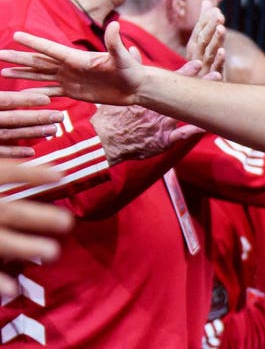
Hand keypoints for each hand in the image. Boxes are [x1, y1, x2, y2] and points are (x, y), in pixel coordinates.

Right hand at [0, 23, 146, 105]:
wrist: (137, 87)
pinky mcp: (75, 91)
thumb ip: (115, 43)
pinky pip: (51, 91)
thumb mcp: (123, 57)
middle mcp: (70, 66)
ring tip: (3, 72)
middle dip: (18, 57)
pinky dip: (37, 92)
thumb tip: (114, 25)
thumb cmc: (132, 71)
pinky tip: (24, 92)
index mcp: (77, 58)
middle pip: (39, 61)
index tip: (16, 35)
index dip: (34, 43)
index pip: (50, 49)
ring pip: (41, 75)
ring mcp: (71, 79)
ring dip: (22, 73)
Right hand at [0, 91, 62, 158]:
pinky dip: (14, 152)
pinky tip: (31, 152)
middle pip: (12, 118)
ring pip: (8, 134)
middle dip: (37, 117)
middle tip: (60, 116)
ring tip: (53, 130)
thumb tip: (3, 84)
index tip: (47, 99)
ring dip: (32, 132)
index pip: (6, 100)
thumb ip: (0, 99)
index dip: (26, 99)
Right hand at [0, 161, 73, 295]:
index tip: (60, 174)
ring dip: (24, 247)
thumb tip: (40, 164)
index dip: (29, 174)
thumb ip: (1, 170)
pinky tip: (13, 290)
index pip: (4, 173)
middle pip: (9, 211)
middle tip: (67, 222)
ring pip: (0, 240)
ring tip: (53, 253)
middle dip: (37, 217)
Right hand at [88, 60, 206, 163]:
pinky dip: (195, 130)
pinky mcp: (163, 140)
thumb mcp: (118, 93)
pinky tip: (208, 126)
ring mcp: (162, 124)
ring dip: (202, 105)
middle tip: (217, 74)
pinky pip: (182, 135)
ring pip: (186, 112)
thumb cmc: (111, 117)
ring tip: (220, 97)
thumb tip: (134, 49)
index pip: (170, 81)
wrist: (104, 141)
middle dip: (200, 84)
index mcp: (148, 97)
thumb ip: (129, 71)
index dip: (185, 72)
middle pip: (183, 95)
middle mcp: (158, 109)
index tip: (199, 63)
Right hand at [185, 1, 225, 76]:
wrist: (203, 97)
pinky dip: (218, 61)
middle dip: (210, 27)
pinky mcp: (213, 81)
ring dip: (215, 40)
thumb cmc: (205, 67)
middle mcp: (196, 59)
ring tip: (222, 28)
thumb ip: (205, 24)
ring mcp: (204, 70)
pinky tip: (223, 51)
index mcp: (194, 50)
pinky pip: (215, 70)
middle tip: (219, 14)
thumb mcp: (206, 45)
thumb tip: (207, 1)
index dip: (205, 20)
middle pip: (202, 41)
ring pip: (209, 53)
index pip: (198, 32)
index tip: (213, 7)